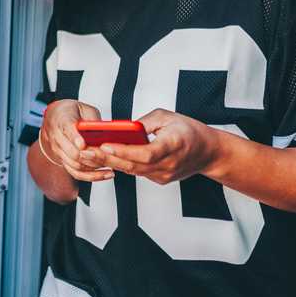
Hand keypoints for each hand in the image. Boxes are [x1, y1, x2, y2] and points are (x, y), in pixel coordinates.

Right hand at [39, 99, 114, 182]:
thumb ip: (92, 118)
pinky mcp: (63, 161)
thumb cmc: (71, 112)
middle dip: (89, 156)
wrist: (54, 118)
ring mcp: (59, 151)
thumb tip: (106, 130)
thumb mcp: (83, 108)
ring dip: (94, 167)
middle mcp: (57, 137)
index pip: (67, 129)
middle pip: (71, 152)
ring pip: (75, 164)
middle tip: (106, 156)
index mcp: (62, 120)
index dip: (75, 138)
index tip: (83, 144)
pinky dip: (91, 176)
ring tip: (111, 165)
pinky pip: (76, 173)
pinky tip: (105, 174)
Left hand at [78, 108, 223, 184]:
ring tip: (89, 155)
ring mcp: (164, 175)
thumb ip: (145, 122)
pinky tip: (104, 159)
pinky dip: (121, 165)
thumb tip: (123, 128)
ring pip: (133, 171)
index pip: (145, 153)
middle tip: (86, 151)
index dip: (123, 150)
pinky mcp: (160, 179)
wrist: (209, 153)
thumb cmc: (188, 130)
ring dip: (110, 163)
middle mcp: (168, 164)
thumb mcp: (168, 116)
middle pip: (134, 165)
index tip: (105, 145)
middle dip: (108, 158)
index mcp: (173, 145)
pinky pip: (137, 172)